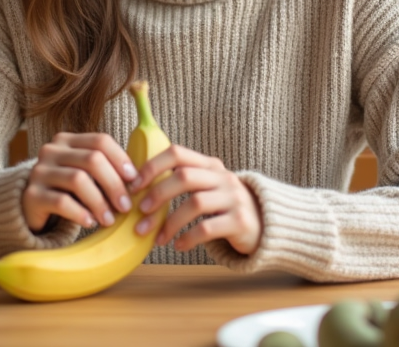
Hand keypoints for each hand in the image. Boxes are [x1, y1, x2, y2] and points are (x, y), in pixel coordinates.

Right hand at [22, 132, 138, 232]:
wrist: (31, 207)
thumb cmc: (67, 190)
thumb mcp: (84, 174)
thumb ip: (104, 169)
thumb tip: (138, 180)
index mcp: (67, 140)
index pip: (100, 141)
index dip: (121, 159)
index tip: (135, 180)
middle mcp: (51, 150)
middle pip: (92, 159)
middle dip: (114, 184)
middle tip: (126, 206)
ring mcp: (39, 171)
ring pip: (78, 179)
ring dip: (99, 202)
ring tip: (109, 220)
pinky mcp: (31, 195)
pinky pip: (61, 202)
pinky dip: (80, 213)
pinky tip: (90, 222)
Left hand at [129, 144, 261, 254]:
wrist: (264, 225)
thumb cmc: (223, 206)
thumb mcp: (207, 187)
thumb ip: (181, 181)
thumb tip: (137, 189)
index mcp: (210, 165)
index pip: (178, 153)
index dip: (153, 166)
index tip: (134, 185)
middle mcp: (223, 177)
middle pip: (184, 177)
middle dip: (158, 194)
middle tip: (141, 212)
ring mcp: (234, 198)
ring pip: (196, 204)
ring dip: (170, 222)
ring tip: (157, 239)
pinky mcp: (240, 221)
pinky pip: (207, 229)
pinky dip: (188, 238)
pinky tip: (178, 245)